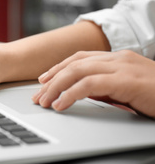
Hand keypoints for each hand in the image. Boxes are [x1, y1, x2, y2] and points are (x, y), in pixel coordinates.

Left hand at [32, 50, 154, 117]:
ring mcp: (122, 67)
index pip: (79, 58)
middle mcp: (117, 58)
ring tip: (44, 102)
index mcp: (117, 58)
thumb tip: (80, 92)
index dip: (58, 68)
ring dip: (56, 87)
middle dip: (51, 79)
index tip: (43, 80)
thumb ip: (105, 87)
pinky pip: (89, 84)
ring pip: (77, 71)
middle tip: (37, 95)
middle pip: (74, 63)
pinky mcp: (125, 80)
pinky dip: (70, 94)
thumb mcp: (126, 89)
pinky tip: (61, 105)